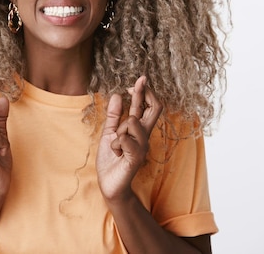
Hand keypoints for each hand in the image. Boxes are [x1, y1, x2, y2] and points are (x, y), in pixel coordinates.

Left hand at [96, 76, 162, 201]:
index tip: (139, 80)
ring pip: (133, 122)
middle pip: (154, 109)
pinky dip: (116, 143)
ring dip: (120, 128)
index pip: (147, 107)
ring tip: (115, 143)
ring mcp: (142, 147)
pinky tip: (115, 152)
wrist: (108, 184)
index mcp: (137, 130)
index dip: (144, 92)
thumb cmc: (111, 161)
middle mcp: (144, 137)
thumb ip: (114, 116)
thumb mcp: (109, 134)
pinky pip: (125, 139)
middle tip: (139, 81)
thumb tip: (118, 95)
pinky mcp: (136, 158)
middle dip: (146, 93)